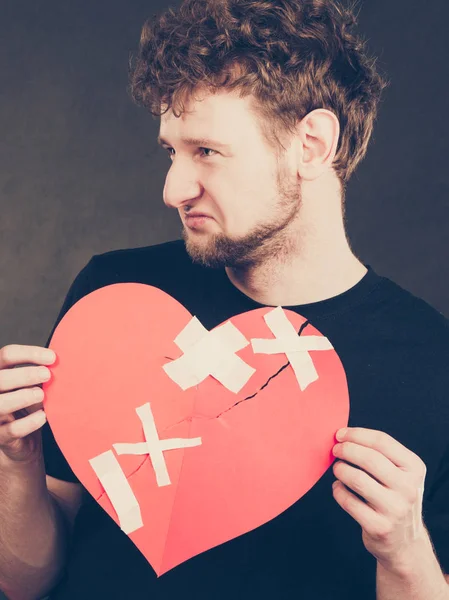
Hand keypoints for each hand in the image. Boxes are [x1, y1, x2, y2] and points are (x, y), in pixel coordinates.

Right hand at [0, 344, 55, 462]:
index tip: (51, 357)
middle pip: (0, 378)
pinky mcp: (0, 436)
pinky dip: (28, 423)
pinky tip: (42, 416)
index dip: (28, 353)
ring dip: (22, 397)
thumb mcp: (32, 385)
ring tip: (41, 395)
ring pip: (0, 404)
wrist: (23, 440)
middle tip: (47, 375)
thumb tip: (58, 364)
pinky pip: (11, 430)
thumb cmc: (28, 405)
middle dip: (25, 375)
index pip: (7, 355)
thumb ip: (39, 375)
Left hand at [331, 427, 427, 570]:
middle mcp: (408, 488)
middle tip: (335, 450)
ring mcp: (395, 509)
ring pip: (357, 479)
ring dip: (340, 469)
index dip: (356, 434)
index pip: (382, 441)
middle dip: (346, 450)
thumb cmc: (395, 497)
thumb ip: (380, 454)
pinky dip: (338, 490)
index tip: (340, 434)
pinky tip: (339, 488)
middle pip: (369, 458)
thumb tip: (344, 435)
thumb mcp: (401, 473)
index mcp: (414, 468)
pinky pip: (348, 501)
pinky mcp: (379, 527)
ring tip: (338, 469)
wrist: (405, 541)